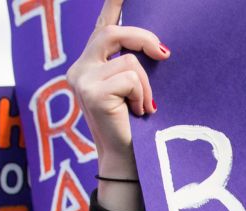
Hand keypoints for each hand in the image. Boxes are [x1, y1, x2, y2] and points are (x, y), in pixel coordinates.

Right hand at [66, 0, 168, 210]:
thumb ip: (135, 66)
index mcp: (90, 64)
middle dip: (143, 38)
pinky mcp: (92, 90)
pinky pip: (131, 78)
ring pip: (130, 62)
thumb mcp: (135, 90)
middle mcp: (80, 68)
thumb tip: (160, 48)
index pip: (102, 27)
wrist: (127, 161)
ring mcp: (82, 78)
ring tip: (143, 108)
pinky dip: (143, 96)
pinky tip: (137, 114)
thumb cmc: (136, 127)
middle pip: (114, 33)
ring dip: (147, 86)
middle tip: (164, 55)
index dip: (112, 6)